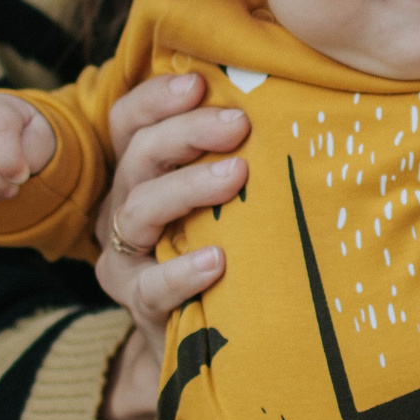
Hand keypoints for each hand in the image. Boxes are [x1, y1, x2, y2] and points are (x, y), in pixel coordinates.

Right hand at [93, 71, 248, 419]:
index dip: (158, 97)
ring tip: (236, 176)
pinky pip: (151, 286)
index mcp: (139, 171)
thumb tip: (297, 94)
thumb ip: (239, 151)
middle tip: (238, 125)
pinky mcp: (138, 305)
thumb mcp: (230, 196)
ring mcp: (125, 259)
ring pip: (137, 212)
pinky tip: (218, 261)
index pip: (130, 121)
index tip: (201, 82)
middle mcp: (122, 207)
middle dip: (186, 132)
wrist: (209, 337)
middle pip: (137, 157)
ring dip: (187, 188)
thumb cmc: (230, 248)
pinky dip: (182, 271)